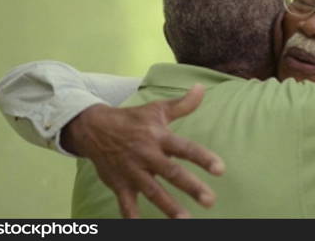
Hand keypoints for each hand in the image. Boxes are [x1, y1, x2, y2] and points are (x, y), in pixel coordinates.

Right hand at [61, 84, 224, 217]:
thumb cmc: (132, 119)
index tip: (220, 169)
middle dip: (191, 187)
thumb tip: (201, 88)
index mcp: (158, 136)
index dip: (203, 158)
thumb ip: (182, 104)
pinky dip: (132, 217)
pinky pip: (125, 204)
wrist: (94, 128)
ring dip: (168, 207)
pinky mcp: (119, 184)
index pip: (185, 148)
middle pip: (171, 172)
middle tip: (210, 201)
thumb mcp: (157, 109)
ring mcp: (132, 171)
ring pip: (152, 191)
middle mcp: (146, 154)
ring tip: (186, 220)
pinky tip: (141, 228)